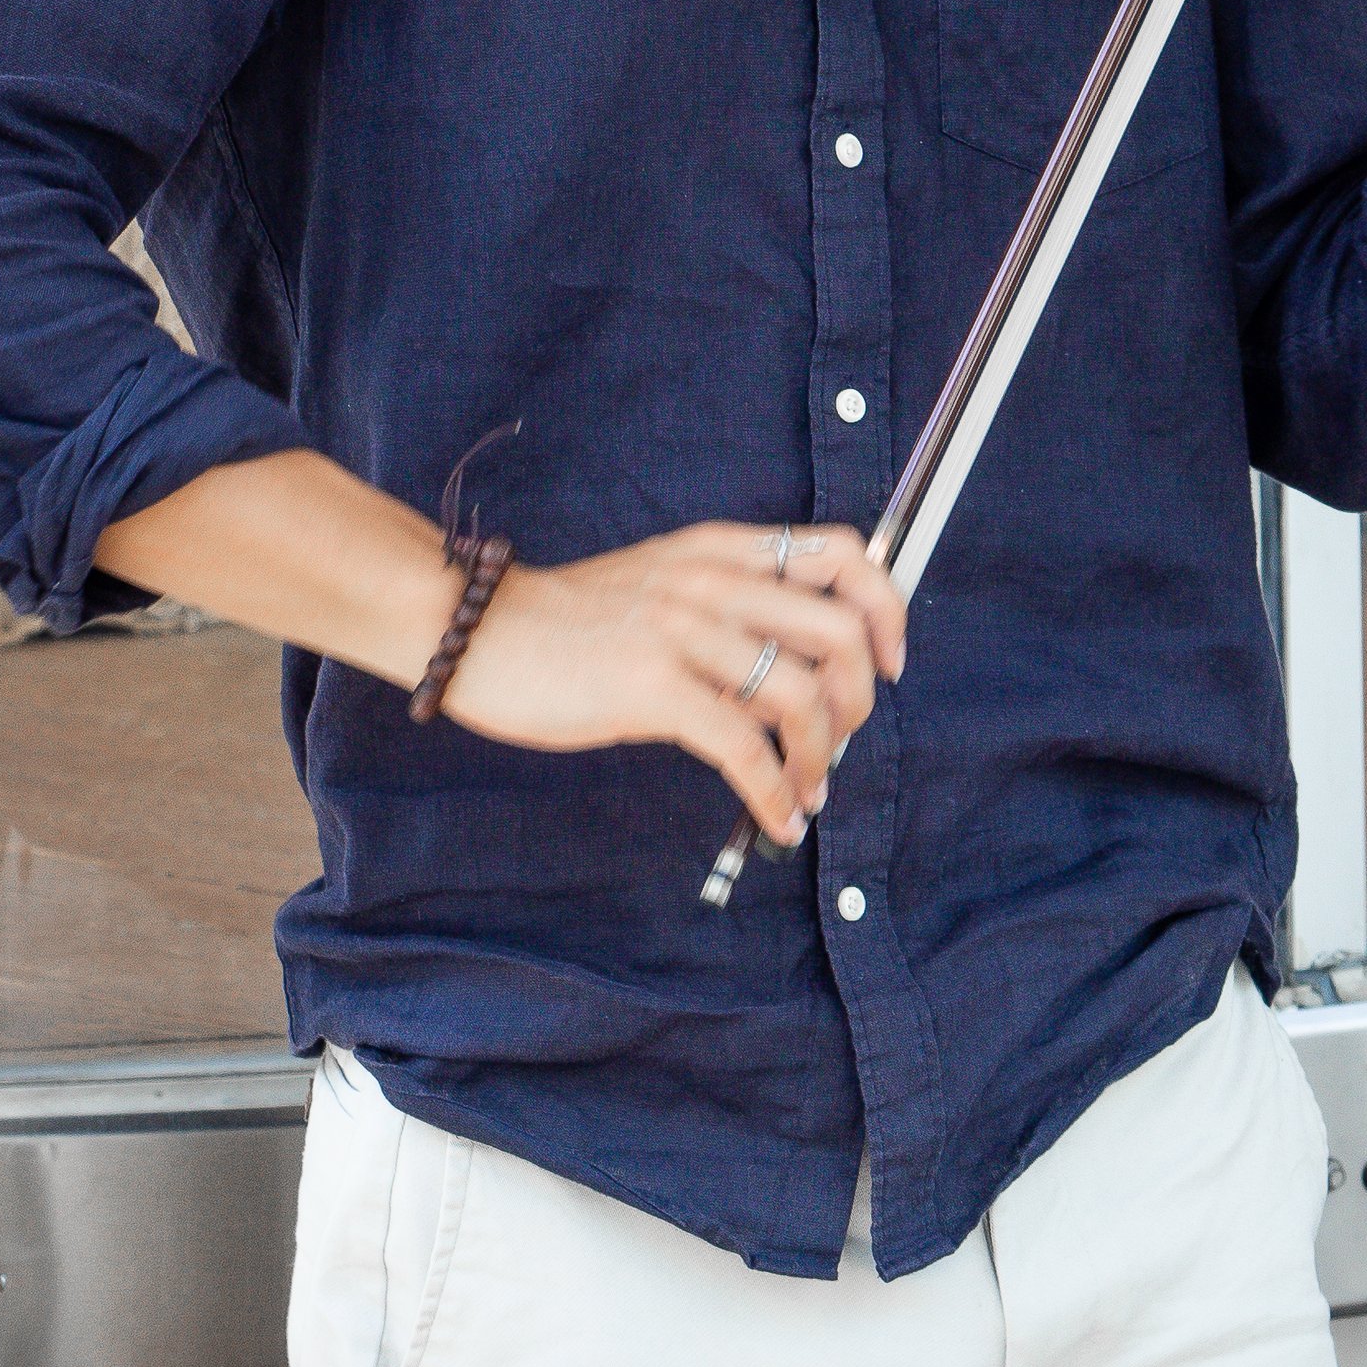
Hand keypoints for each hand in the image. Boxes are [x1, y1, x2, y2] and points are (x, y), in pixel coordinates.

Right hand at [442, 522, 907, 849]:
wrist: (478, 628)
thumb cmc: (571, 621)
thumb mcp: (663, 583)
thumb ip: (730, 605)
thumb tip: (802, 669)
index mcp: (722, 550)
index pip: (843, 553)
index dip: (886, 607)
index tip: (889, 659)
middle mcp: (714, 580)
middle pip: (842, 630)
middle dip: (862, 697)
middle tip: (842, 737)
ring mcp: (683, 631)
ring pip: (801, 694)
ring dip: (822, 757)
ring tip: (809, 789)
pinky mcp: (652, 687)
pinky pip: (744, 747)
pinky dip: (776, 792)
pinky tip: (779, 816)